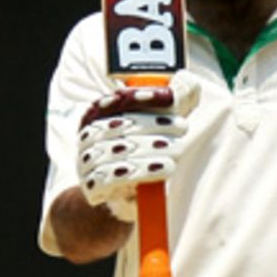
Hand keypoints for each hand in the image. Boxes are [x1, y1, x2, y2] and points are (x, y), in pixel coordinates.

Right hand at [77, 70, 200, 221]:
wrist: (123, 194)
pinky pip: (113, 177)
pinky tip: (163, 168)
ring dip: (151, 149)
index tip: (168, 97)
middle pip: (119, 125)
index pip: (115, 99)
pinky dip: (141, 171)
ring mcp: (87, 161)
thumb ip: (173, 101)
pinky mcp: (93, 186)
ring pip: (117, 151)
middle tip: (182, 126)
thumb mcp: (159, 124)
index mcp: (97, 114)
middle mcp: (87, 136)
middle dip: (153, 124)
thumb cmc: (143, 151)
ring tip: (176, 149)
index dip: (139, 96)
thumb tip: (189, 82)